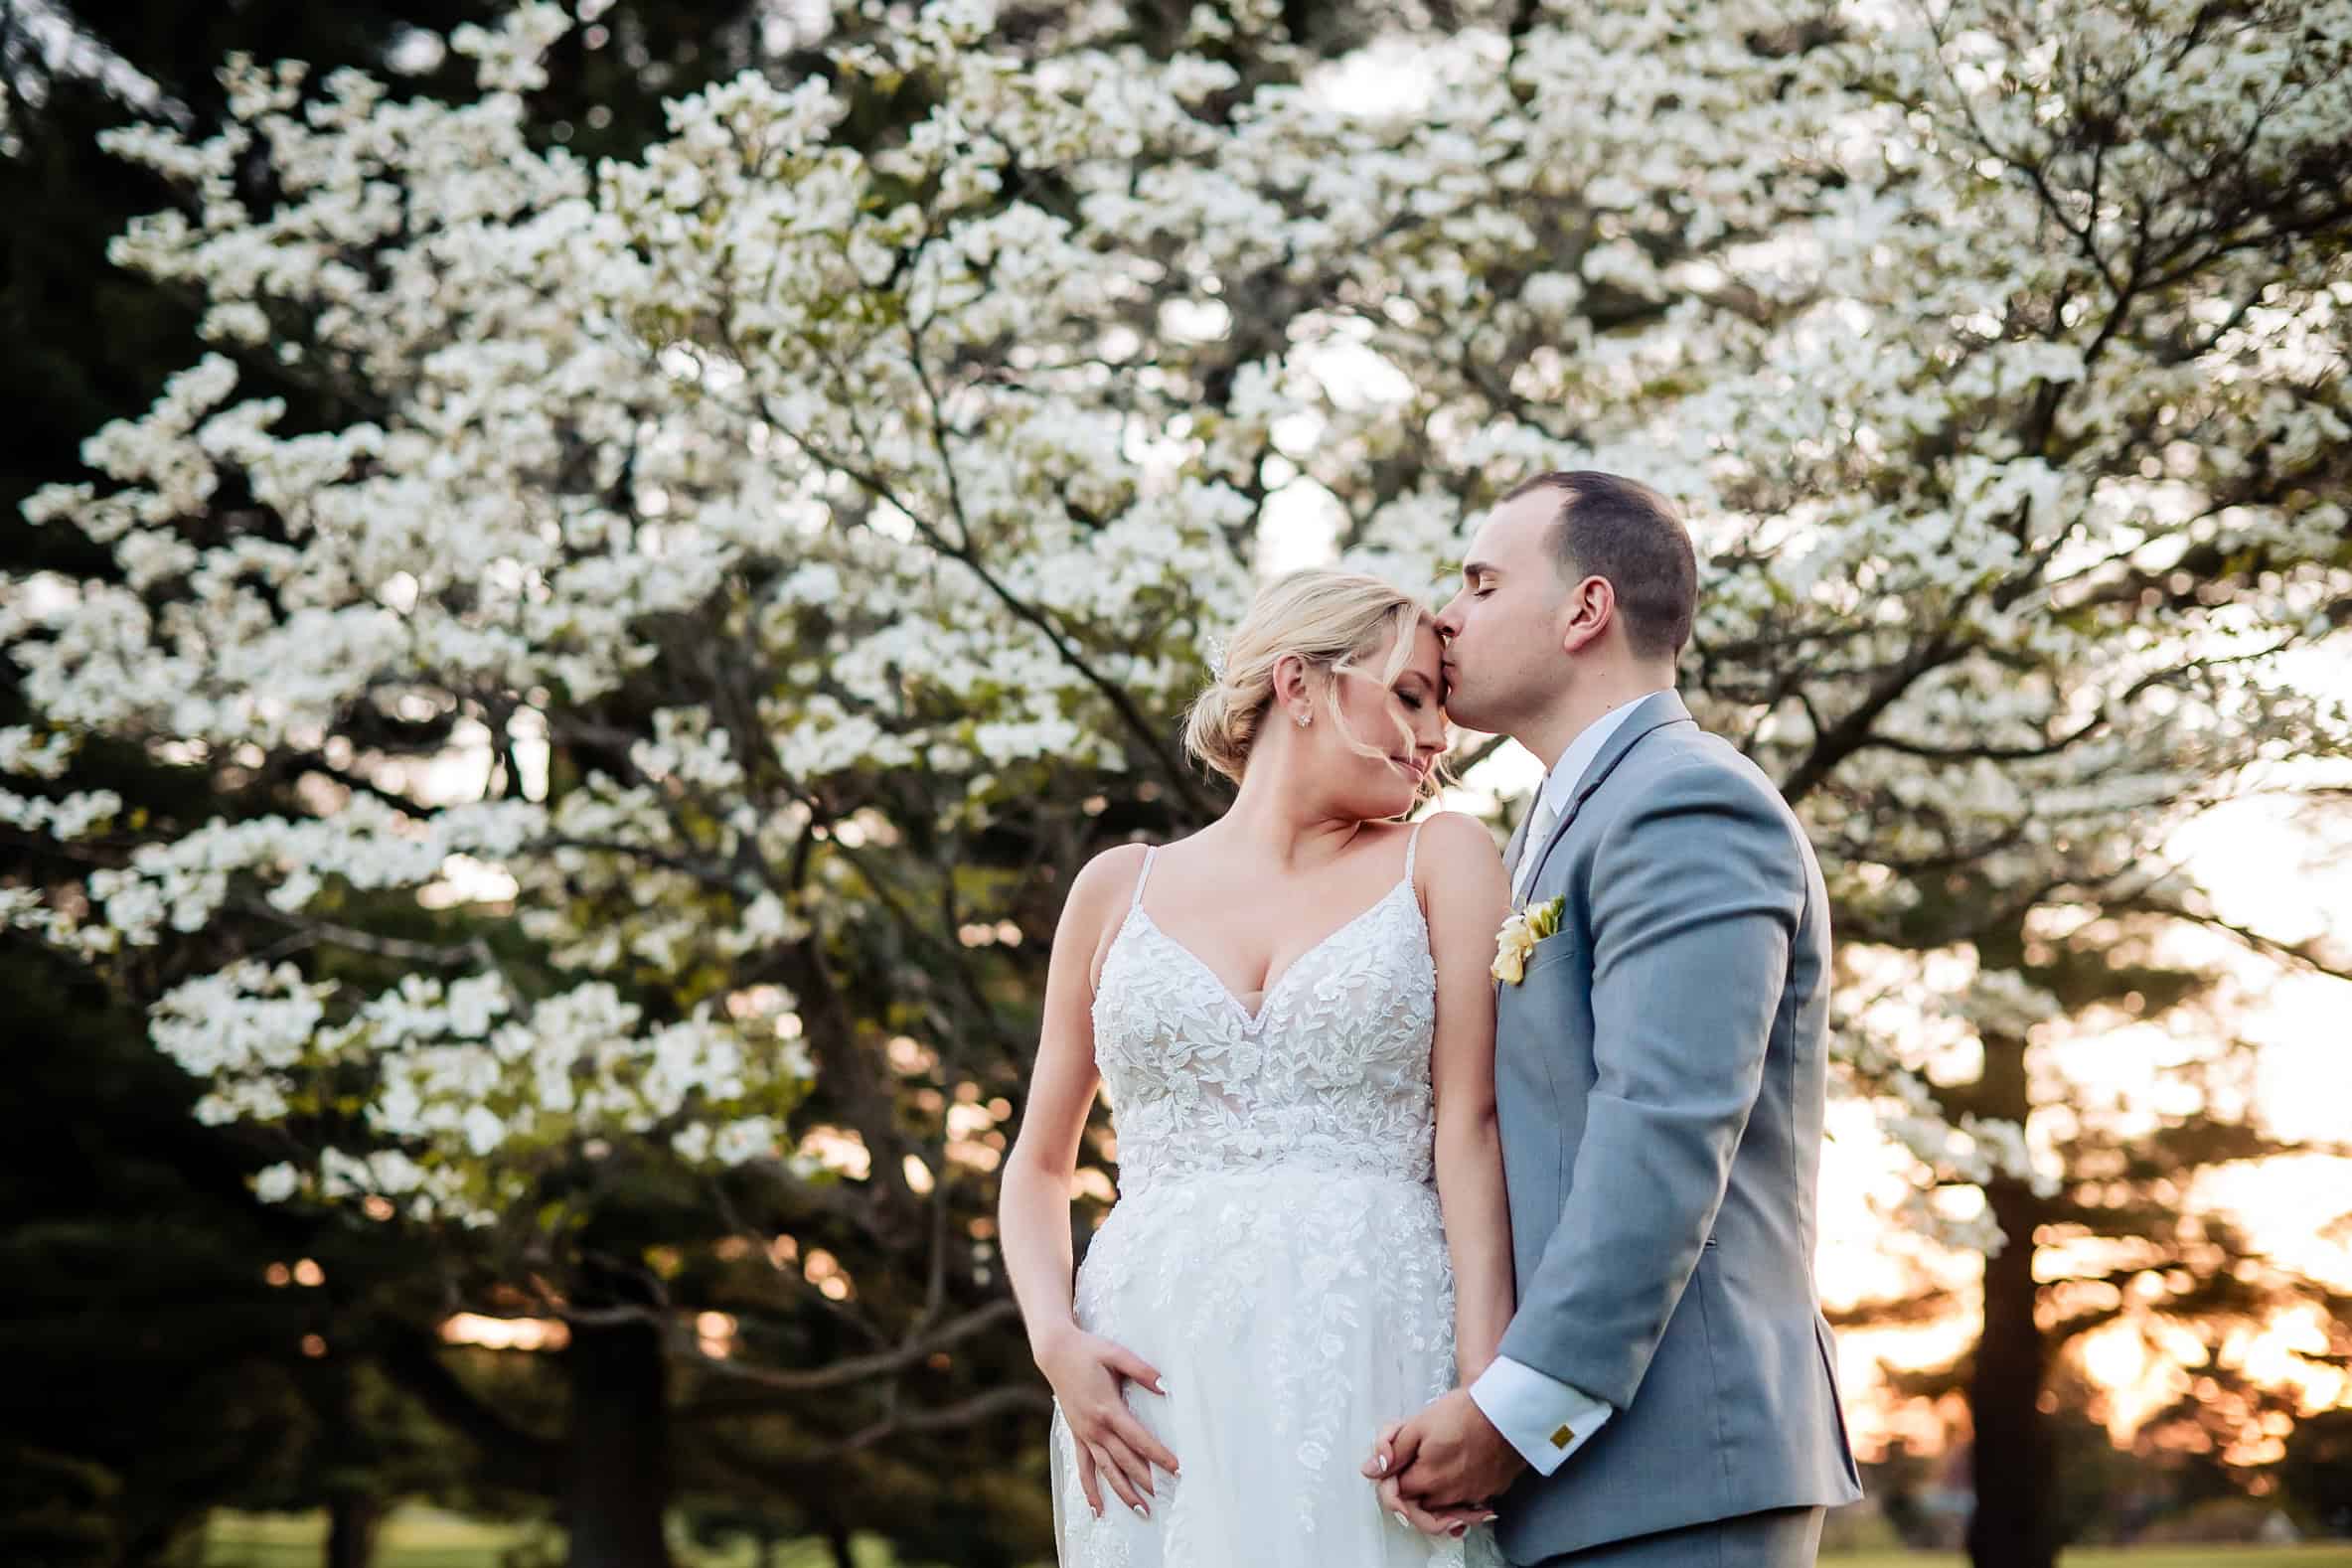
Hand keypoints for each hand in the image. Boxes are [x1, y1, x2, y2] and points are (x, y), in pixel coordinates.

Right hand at [1035, 1323, 1178, 1519]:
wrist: (1056, 1352)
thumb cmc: (1089, 1350)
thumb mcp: (1117, 1353)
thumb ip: (1142, 1370)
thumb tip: (1165, 1386)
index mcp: (1108, 1409)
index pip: (1139, 1439)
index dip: (1158, 1455)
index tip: (1176, 1468)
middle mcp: (1096, 1427)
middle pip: (1126, 1460)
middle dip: (1147, 1480)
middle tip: (1166, 1496)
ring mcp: (1085, 1434)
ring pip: (1107, 1470)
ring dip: (1124, 1492)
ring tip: (1142, 1510)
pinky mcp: (1077, 1435)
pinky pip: (1084, 1468)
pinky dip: (1090, 1490)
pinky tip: (1098, 1509)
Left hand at [1361, 1410, 1501, 1538]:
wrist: (1506, 1408)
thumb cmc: (1465, 1412)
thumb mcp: (1419, 1424)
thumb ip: (1393, 1450)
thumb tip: (1371, 1469)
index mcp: (1428, 1479)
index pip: (1398, 1493)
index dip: (1393, 1479)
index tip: (1398, 1465)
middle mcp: (1450, 1495)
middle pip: (1421, 1505)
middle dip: (1414, 1491)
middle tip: (1416, 1466)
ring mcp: (1473, 1496)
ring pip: (1445, 1509)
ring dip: (1437, 1497)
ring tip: (1437, 1470)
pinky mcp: (1491, 1493)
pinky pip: (1470, 1505)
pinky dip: (1462, 1499)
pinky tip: (1460, 1478)